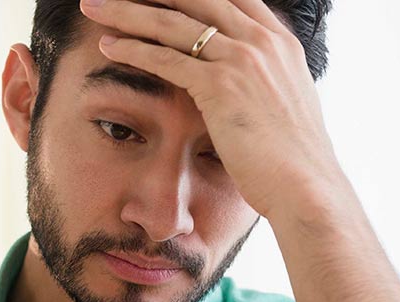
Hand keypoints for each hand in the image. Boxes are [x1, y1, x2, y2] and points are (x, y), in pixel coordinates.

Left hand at [80, 0, 350, 223]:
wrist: (306, 186)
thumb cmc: (292, 159)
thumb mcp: (285, 104)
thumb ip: (263, 81)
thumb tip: (245, 85)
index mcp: (279, 41)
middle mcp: (262, 40)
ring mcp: (243, 59)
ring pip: (173, 22)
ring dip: (128, 12)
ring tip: (94, 6)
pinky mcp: (221, 85)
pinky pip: (166, 58)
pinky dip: (133, 49)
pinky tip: (107, 46)